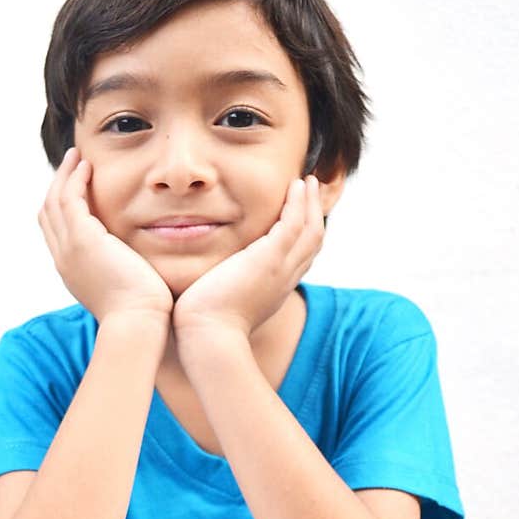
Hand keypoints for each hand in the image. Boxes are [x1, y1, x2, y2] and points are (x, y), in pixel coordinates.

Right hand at [38, 147, 173, 324]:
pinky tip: (87, 166)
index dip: (62, 207)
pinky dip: (75, 180)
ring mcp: (69, 249)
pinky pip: (70, 199)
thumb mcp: (125, 288)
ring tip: (77, 157)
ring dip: (65, 176)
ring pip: (54, 202)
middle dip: (57, 186)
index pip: (56, 232)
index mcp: (73, 271)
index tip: (76, 188)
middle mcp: (64, 259)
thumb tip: (138, 264)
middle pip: (48, 214)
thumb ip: (123, 270)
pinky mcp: (82, 239)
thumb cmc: (141, 312)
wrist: (137, 322)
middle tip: (71, 164)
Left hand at [172, 176, 324, 342]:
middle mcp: (283, 281)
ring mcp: (280, 269)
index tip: (300, 216)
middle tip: (312, 191)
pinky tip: (296, 185)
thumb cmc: (204, 326)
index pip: (299, 260)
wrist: (207, 337)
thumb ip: (222, 288)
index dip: (303, 237)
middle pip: (312, 243)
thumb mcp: (220, 303)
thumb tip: (207, 283)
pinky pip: (294, 223)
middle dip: (314, 215)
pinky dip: (299, 203)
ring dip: (310, 203)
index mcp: (274, 291)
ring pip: (309, 230)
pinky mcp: (270, 259)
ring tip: (307, 181)